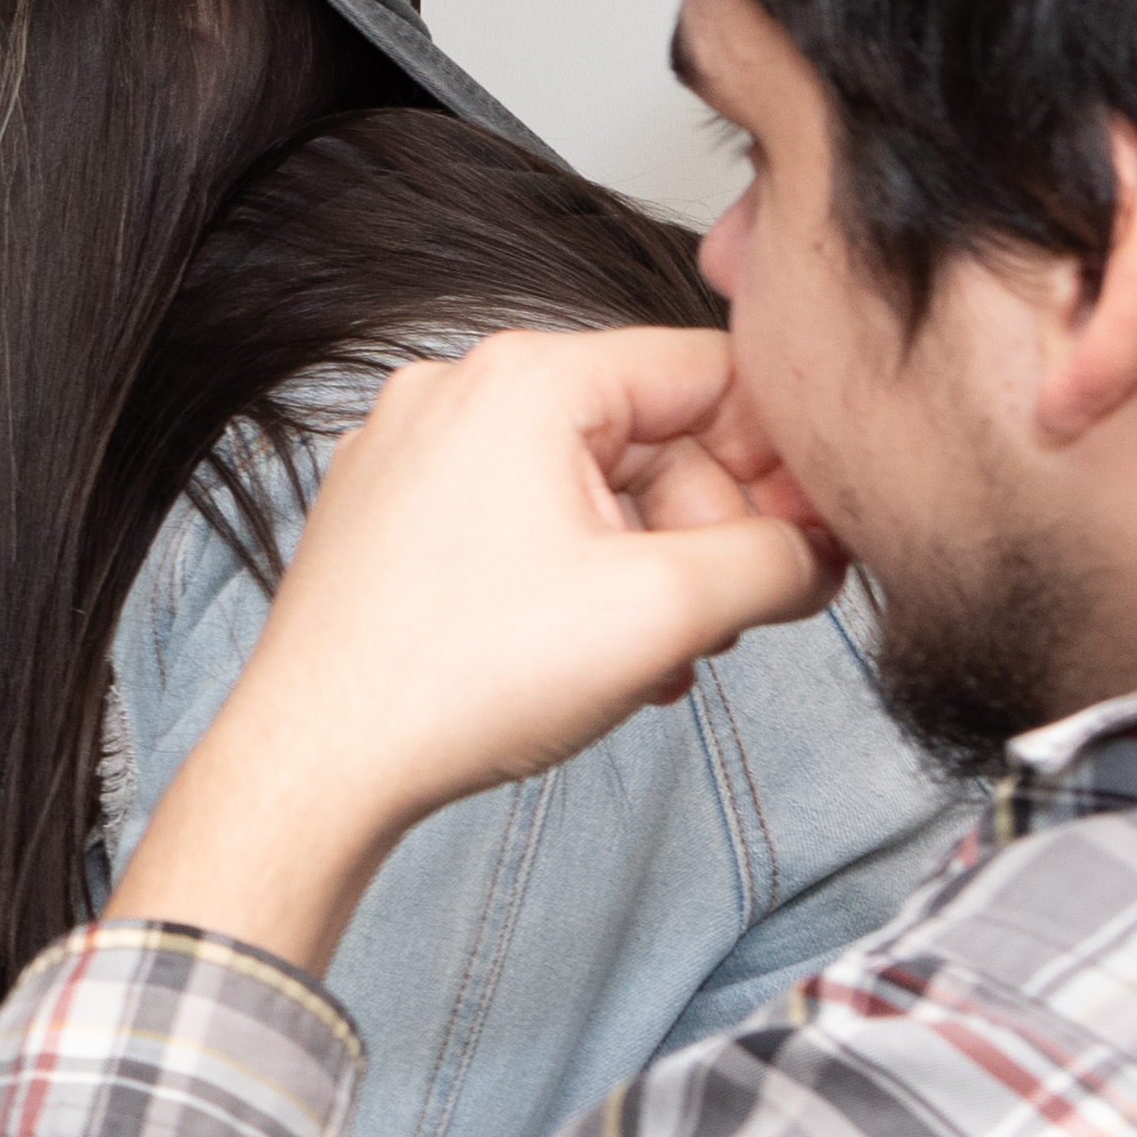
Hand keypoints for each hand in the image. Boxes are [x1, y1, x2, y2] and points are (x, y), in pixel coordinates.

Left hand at [110, 326, 842, 974]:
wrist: (317, 762)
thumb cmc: (457, 679)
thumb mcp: (667, 609)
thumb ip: (779, 559)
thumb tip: (820, 551)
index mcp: (525, 376)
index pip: (711, 373)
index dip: (779, 461)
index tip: (809, 539)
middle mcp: (458, 391)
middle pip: (650, 435)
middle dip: (704, 534)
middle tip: (722, 622)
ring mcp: (413, 451)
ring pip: (590, 488)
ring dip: (647, 573)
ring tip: (653, 660)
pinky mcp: (390, 514)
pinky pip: (523, 521)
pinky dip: (577, 580)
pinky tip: (594, 658)